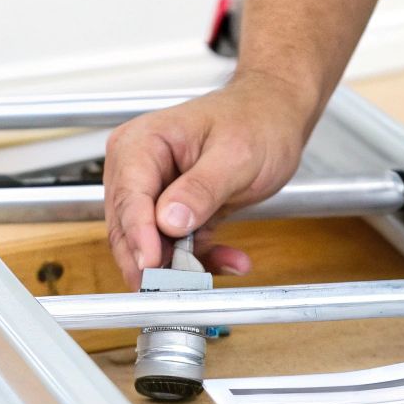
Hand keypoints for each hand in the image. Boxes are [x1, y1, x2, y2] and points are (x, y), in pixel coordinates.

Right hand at [103, 72, 318, 287]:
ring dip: (184, 265)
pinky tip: (232, 260)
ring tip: (226, 264)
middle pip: (128, 228)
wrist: (275, 116)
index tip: (152, 264)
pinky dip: (202, 260)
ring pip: (150, 246)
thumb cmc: (255, 121)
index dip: (138, 235)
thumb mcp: (236, 155)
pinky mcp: (172, 214)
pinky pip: (176, 249)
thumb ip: (201, 188)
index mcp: (141, 144)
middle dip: (155, 261)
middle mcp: (137, 169)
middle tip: (181, 287)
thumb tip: (168, 220)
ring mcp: (153, 193)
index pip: (128, 197)